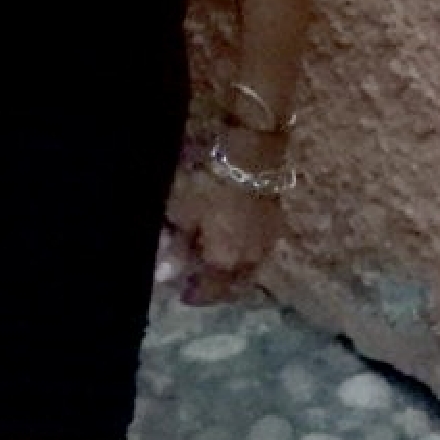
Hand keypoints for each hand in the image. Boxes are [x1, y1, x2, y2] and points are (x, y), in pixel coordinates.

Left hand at [170, 155, 286, 304]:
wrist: (248, 143)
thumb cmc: (205, 177)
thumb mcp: (179, 210)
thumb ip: (173, 247)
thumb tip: (165, 277)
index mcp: (227, 260)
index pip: (211, 290)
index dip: (196, 295)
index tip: (183, 296)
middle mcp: (252, 257)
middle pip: (234, 283)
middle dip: (218, 287)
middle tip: (200, 285)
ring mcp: (268, 237)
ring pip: (248, 266)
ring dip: (232, 270)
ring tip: (213, 266)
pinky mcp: (275, 218)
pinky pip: (256, 247)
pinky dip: (242, 252)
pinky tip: (230, 243)